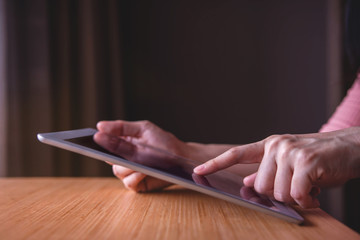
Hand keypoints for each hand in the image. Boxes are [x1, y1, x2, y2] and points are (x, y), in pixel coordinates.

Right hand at [94, 120, 186, 191]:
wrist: (183, 158)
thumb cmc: (163, 142)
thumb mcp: (143, 129)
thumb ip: (122, 128)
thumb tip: (99, 127)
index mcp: (122, 141)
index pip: (103, 142)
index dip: (96, 141)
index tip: (92, 139)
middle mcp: (123, 157)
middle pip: (108, 158)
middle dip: (112, 155)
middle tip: (114, 152)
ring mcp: (130, 171)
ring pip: (118, 171)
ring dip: (128, 166)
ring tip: (138, 161)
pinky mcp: (138, 184)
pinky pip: (129, 182)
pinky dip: (135, 177)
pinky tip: (144, 171)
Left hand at [194, 127, 359, 207]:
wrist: (351, 147)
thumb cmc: (320, 159)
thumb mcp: (289, 163)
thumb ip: (267, 171)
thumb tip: (248, 182)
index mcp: (269, 145)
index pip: (237, 154)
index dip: (216, 163)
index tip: (198, 172)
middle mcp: (276, 145)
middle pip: (260, 186)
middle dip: (279, 194)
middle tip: (298, 188)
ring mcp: (290, 152)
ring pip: (278, 193)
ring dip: (296, 198)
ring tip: (310, 188)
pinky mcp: (305, 162)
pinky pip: (296, 195)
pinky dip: (307, 200)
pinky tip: (316, 192)